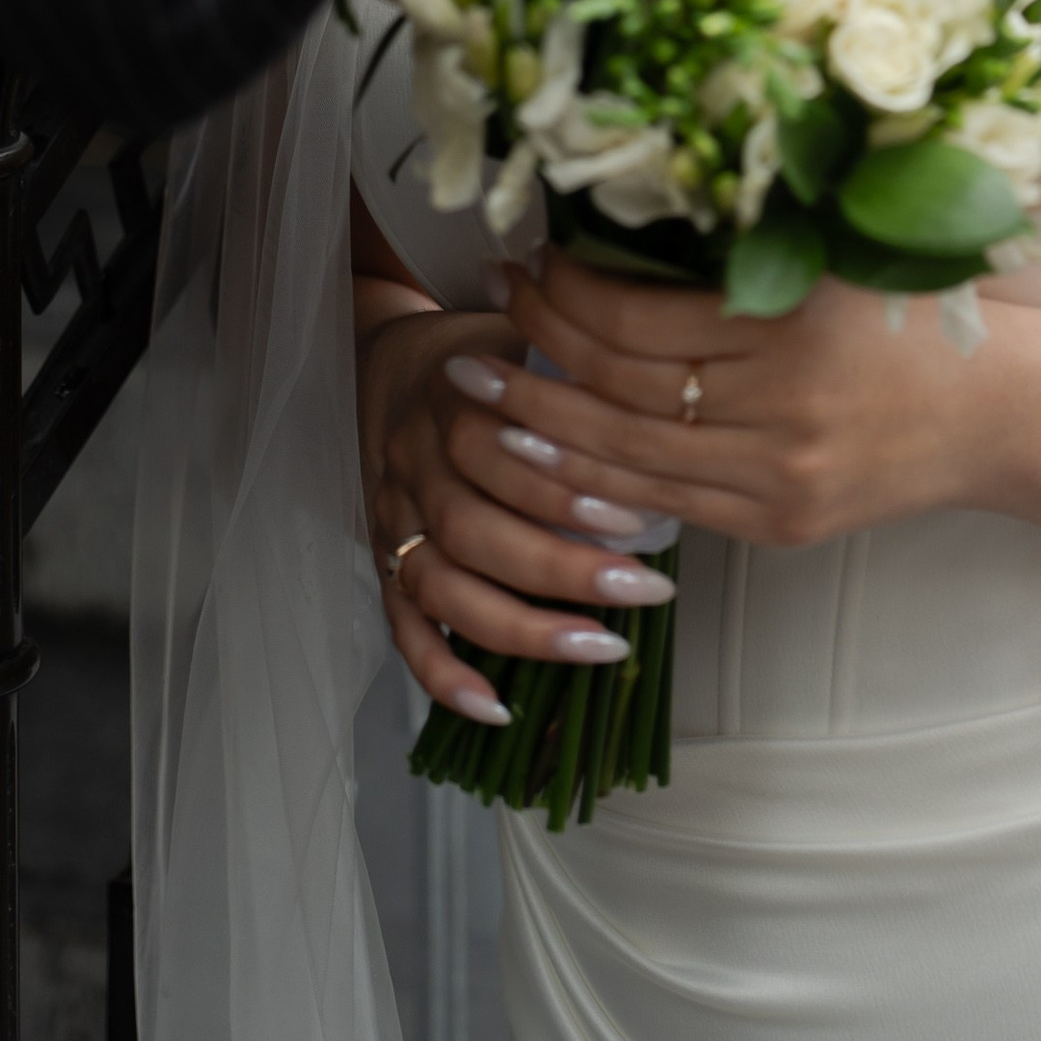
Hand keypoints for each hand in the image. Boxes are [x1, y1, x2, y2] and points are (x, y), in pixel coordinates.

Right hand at [357, 291, 684, 726]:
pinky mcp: (383, 562)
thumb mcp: (526, 333)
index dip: (561, 489)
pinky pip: (403, 627)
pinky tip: (496, 707)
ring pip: (441, 584)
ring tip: (601, 647)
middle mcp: (413, 461)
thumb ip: (574, 368)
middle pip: (472, 527)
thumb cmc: (489, 357)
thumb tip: (658, 407)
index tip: (637, 517)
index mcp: (449, 396)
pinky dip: (443, 673)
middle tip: (644, 590)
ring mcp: (393, 518)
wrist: (391, 365)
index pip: (494, 449)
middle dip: (561, 568)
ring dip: (520, 627)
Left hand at [462, 250, 1026, 554]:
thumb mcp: (829, 261)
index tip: (530, 257)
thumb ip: (734, 253)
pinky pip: (665, 506)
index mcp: (793, 322)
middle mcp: (784, 408)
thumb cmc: (909, 314)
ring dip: (544, 423)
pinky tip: (549, 459)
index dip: (567, 288)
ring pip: (627, 455)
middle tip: (485, 310)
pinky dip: (597, 482)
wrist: (998, 411)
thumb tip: (611, 232)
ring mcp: (779, 477)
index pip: (639, 315)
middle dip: (538, 348)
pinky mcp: (778, 524)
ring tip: (484, 392)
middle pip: (621, 385)